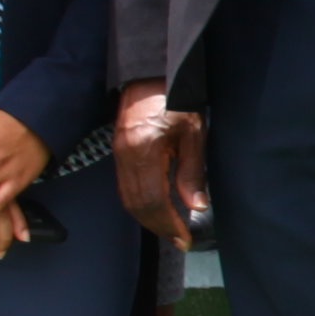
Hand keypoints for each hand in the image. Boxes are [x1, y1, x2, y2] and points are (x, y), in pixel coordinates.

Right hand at [113, 83, 205, 246]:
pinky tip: (157, 212)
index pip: (153, 199)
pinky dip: (141, 205)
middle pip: (137, 204)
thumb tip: (196, 207)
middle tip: (180, 241)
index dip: (169, 223)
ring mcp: (117, 154)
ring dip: (149, 219)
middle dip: (159, 226)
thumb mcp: (193, 133)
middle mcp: (125, 155)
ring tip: (171, 232)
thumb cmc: (178, 99)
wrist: (150, 74)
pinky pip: (126, 188)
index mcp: (144, 149)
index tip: (186, 238)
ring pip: (128, 199)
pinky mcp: (117, 153)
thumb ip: (193, 171)